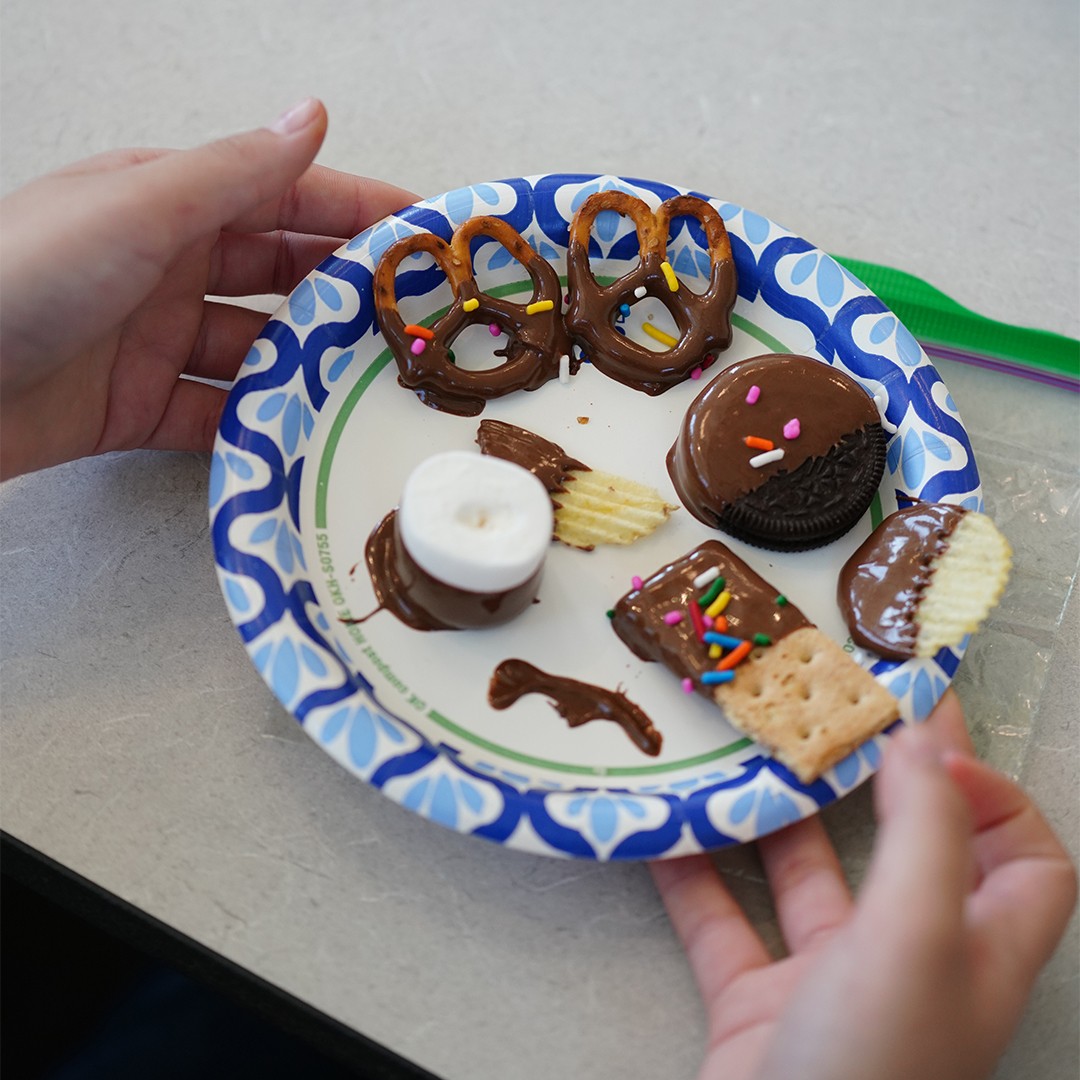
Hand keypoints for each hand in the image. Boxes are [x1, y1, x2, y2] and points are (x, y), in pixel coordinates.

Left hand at [0, 98, 416, 479]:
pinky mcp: (140, 408)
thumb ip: (235, 172)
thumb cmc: (26, 276)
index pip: (286, 198)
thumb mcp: (140, 210)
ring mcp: (156, 342)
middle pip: (281, 279)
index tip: (427, 235)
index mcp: (170, 203)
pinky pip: (217, 416)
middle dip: (346, 298)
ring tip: (372, 393)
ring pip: (257, 354)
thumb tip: (314, 114)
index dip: (358, 211)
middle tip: (417, 325)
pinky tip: (302, 441)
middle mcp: (169, 267)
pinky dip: (256, 429)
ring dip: (308, 371)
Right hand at [652, 690, 1076, 1079]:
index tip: (922, 732)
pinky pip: (723, 925)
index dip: (989, 790)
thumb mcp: (912, 943)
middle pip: (909, 854)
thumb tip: (923, 738)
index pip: (1023, 857)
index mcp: (977, 951)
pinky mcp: (757, 1010)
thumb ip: (925, 834)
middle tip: (824, 714)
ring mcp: (831, 988)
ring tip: (738, 757)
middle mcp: (913, 965)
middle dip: (866, 782)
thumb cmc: (868, 1076)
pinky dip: (693, 878)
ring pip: (805, 881)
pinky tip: (664, 834)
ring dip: (768, 822)